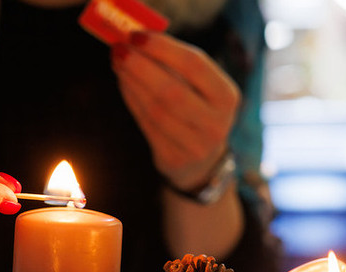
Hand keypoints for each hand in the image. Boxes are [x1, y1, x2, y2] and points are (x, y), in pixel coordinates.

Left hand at [111, 32, 240, 190]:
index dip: (163, 49)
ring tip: (119, 64)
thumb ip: (173, 64)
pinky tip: (124, 84)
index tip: (138, 36)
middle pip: (172, 90)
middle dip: (141, 67)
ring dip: (132, 83)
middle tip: (119, 50)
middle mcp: (216, 124)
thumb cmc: (195, 109)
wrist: (201, 160)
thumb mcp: (197, 86)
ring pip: (156, 110)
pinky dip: (132, 100)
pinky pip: (147, 125)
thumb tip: (136, 41)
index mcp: (227, 97)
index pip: (195, 65)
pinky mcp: (174, 159)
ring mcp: (196, 146)